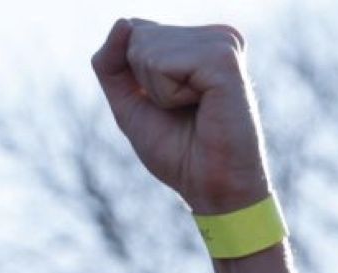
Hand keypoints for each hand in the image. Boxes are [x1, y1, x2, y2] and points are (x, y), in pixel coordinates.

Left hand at [91, 18, 270, 214]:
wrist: (210, 184)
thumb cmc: (176, 149)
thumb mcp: (129, 103)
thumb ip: (112, 64)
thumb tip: (122, 22)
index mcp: (198, 41)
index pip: (132, 31)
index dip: (132, 75)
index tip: (165, 103)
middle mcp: (214, 35)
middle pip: (136, 37)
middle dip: (143, 83)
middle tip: (180, 110)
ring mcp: (222, 42)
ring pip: (145, 49)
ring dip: (156, 91)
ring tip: (191, 109)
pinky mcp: (224, 58)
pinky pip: (162, 64)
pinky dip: (166, 94)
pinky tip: (200, 106)